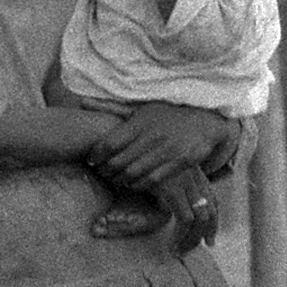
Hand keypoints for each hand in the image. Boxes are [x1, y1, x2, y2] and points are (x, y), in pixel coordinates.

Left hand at [93, 103, 232, 195]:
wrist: (204, 121)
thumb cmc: (167, 115)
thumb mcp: (141, 108)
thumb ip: (112, 108)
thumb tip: (82, 101)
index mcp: (140, 122)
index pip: (109, 143)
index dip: (96, 155)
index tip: (92, 160)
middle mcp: (153, 135)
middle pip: (119, 161)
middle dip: (106, 171)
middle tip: (102, 173)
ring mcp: (168, 149)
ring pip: (134, 173)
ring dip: (121, 180)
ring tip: (116, 179)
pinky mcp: (181, 162)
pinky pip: (153, 180)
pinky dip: (139, 185)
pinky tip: (134, 183)